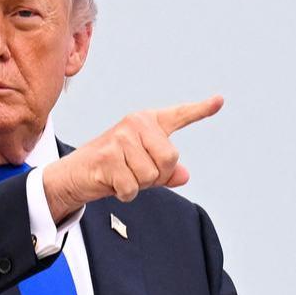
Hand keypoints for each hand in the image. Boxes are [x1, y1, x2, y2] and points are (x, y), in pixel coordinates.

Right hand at [42, 95, 223, 221]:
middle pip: (170, 158)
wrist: (75, 174)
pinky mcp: (108, 157)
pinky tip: (112, 183)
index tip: (220, 101)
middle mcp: (135, 124)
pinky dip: (125, 193)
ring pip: (150, 175)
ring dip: (138, 185)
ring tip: (121, 176)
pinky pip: (132, 187)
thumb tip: (184, 175)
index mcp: (147, 122)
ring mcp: (121, 139)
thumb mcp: (142, 168)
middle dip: (157, 175)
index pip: (179, 116)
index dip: (201, 110)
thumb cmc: (112, 168)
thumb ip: (165, 171)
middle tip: (136, 173)